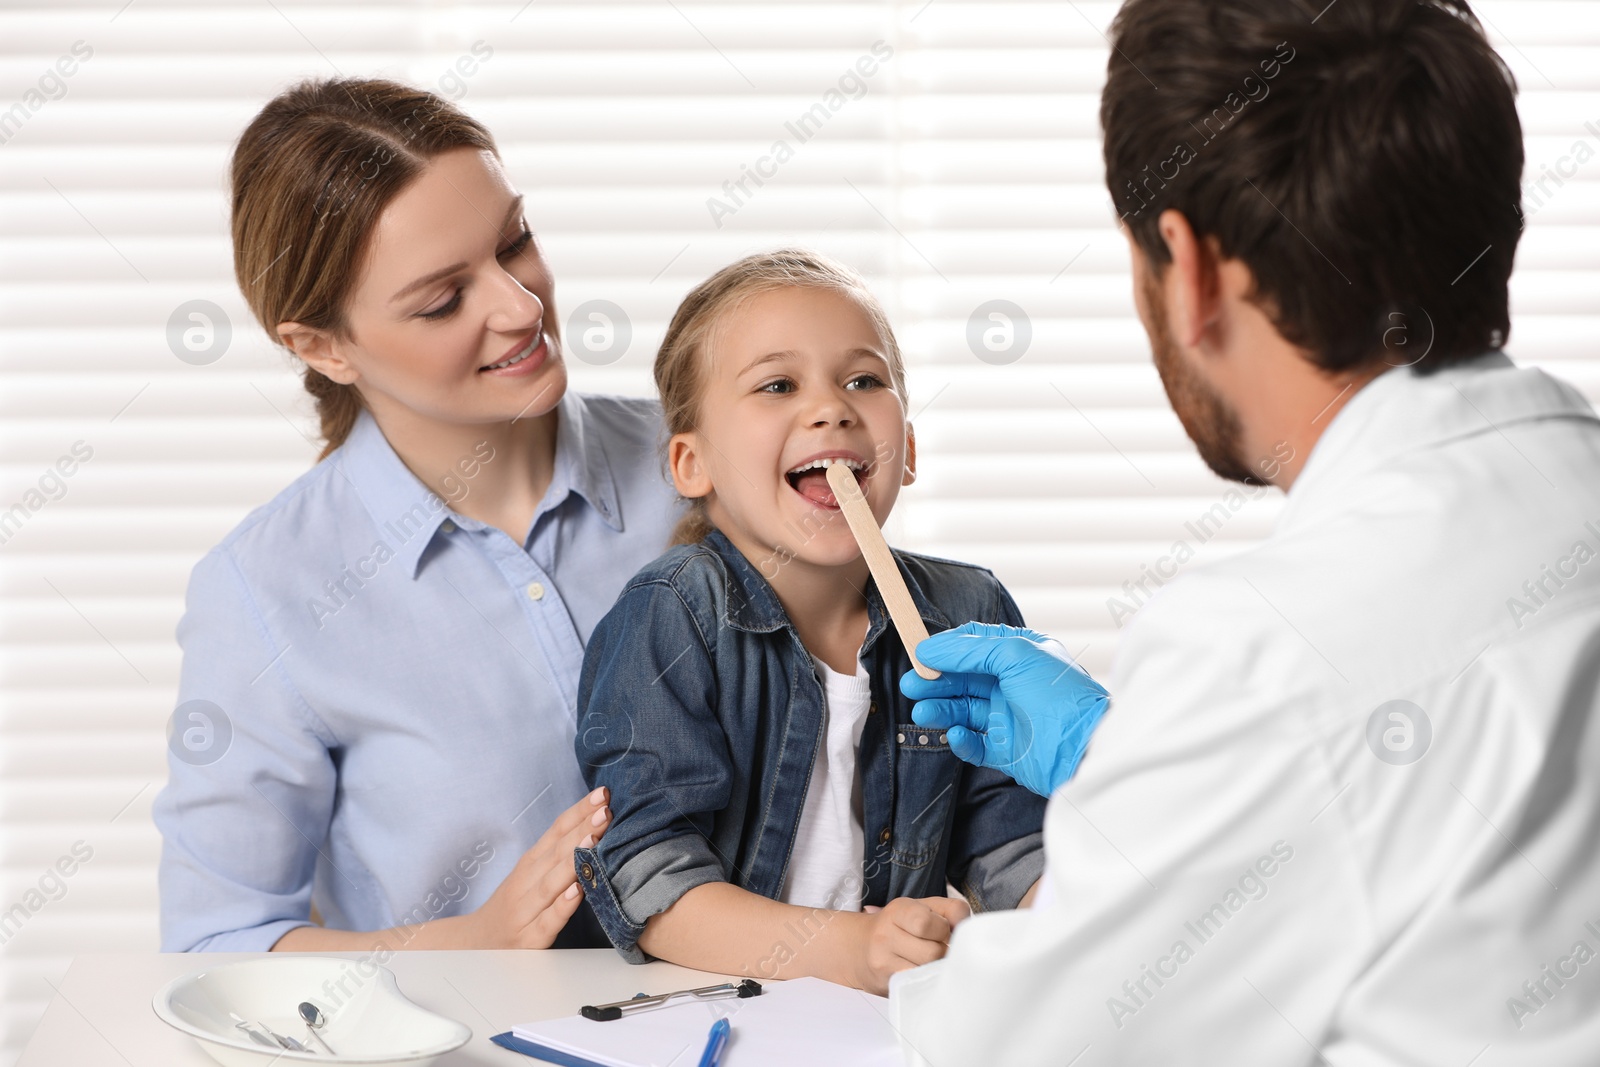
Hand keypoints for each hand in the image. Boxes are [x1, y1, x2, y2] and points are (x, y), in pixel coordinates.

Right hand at [464, 786, 611, 948]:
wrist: (475, 944)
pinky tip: (576, 892)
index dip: (578, 813)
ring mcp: (526, 911)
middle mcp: (526, 883)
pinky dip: (561, 907)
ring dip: (573, 861)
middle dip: (582, 830)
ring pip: (550, 884)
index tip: (602, 794)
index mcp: (530, 864)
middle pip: (556, 853)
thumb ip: (559, 854)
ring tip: (594, 840)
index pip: (556, 832)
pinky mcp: (529, 940)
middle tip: (605, 810)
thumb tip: (595, 827)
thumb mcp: (530, 875)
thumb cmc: (513, 905)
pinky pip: (546, 922)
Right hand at [853, 896, 969, 994]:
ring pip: (927, 970)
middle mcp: (885, 933)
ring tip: (927, 961)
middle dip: (942, 951)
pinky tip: (920, 974)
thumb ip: (951, 910)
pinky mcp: (884, 982)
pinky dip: (925, 980)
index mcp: (899, 909)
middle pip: (933, 951)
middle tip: (935, 948)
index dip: (943, 929)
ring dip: (935, 967)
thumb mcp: (922, 909)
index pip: (927, 922)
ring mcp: (882, 960)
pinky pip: (918, 984)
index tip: (941, 931)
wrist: (858, 947)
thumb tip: (967, 929)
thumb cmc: (901, 927)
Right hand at [899, 621, 1109, 796]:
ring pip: (964, 711)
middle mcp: (1015, 684)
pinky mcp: (1007, 750)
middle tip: (911, 685)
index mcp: (1022, 655)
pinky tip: (956, 734)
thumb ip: (969, 649)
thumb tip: (929, 648)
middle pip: (964, 679)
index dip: (947, 650)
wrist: (1084, 749)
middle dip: (936, 681)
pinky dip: (961, 740)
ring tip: (921, 713)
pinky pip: (975, 744)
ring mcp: (1010, 718)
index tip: (921, 655)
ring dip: (941, 710)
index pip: (975, 646)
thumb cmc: (1058, 696)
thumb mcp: (1015, 655)